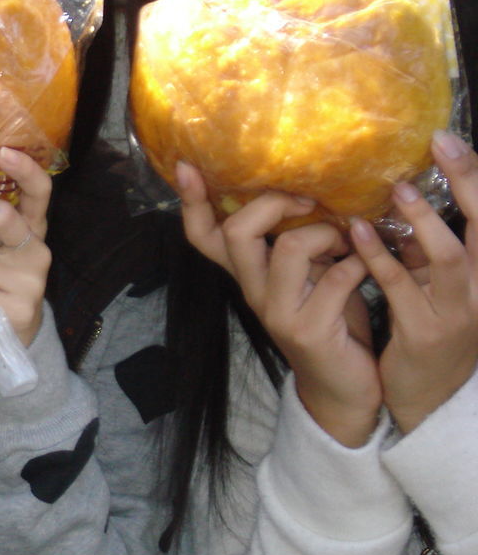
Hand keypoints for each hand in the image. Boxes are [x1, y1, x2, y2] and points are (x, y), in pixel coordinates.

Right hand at [176, 162, 379, 445]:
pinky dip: (357, 265)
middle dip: (273, 204)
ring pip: (286, 249)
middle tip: (306, 200)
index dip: (191, 201)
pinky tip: (367, 267)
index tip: (186, 165)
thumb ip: (300, 241)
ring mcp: (277, 312)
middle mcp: (252, 290)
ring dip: (325, 234)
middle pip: (236, 232)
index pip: (202, 235)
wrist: (343, 389)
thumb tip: (313, 190)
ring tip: (346, 240)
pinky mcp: (309, 331)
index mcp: (247, 273)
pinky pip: (334, 280)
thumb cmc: (330, 320)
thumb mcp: (308, 274)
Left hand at [349, 130, 477, 434]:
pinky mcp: (425, 333)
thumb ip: (427, 243)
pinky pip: (401, 288)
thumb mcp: (435, 279)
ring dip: (425, 222)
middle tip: (443, 146)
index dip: (474, 177)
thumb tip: (402, 191)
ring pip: (452, 260)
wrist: (427, 393)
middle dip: (469, 185)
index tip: (448, 139)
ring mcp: (459, 312)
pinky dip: (380, 257)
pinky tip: (356, 231)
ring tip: (400, 189)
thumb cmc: (429, 323)